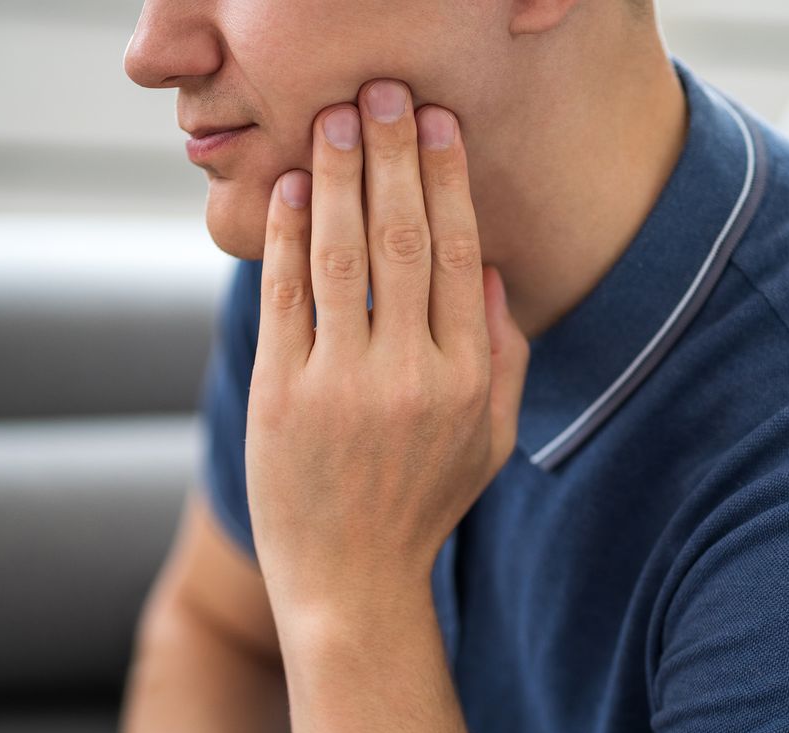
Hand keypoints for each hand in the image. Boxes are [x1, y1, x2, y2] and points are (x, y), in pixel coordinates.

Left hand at [244, 78, 529, 623]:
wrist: (350, 583)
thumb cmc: (423, 509)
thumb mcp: (490, 443)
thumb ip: (505, 358)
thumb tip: (498, 271)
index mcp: (466, 380)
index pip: (462, 257)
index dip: (449, 182)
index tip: (438, 126)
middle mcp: (409, 375)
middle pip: (405, 240)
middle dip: (394, 155)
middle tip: (383, 92)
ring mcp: (341, 385)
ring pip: (343, 256)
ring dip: (336, 178)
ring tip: (333, 119)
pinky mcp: (283, 396)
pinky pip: (285, 299)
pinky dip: (283, 238)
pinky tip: (285, 190)